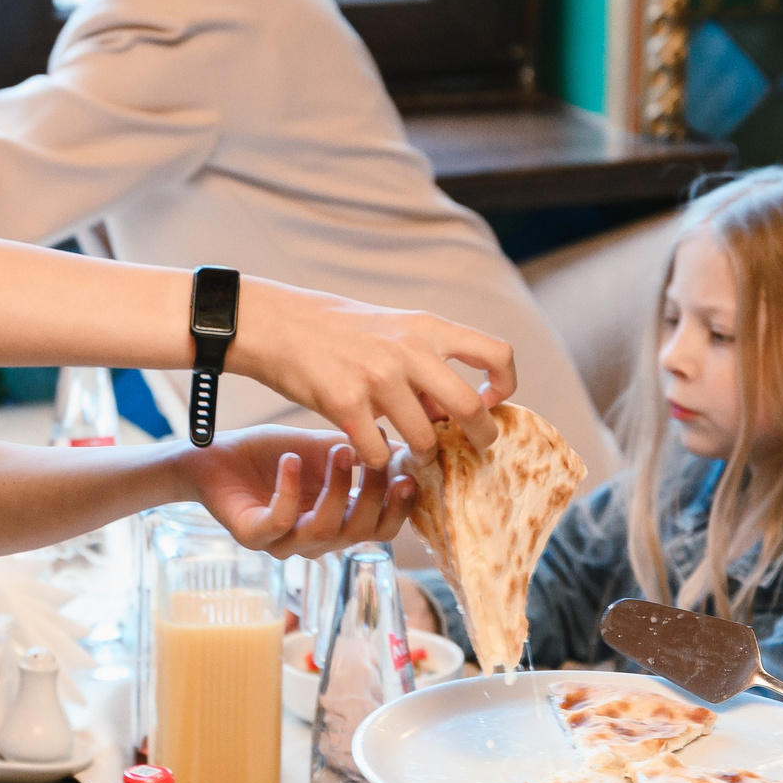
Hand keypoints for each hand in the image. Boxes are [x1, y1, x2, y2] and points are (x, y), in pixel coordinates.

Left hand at [181, 429, 416, 557]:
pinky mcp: (253, 536)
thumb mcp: (322, 447)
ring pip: (324, 530)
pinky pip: (280, 522)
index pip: (380, 529)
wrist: (214, 455)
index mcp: (338, 521)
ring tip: (339, 450)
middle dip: (374, 496)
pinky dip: (289, 491)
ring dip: (337, 489)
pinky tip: (291, 460)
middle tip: (377, 457)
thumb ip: (360, 451)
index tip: (410, 476)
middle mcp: (315, 539)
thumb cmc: (271, 454)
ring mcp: (284, 543)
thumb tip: (407, 447)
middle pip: (358, 533)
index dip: (398, 508)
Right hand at [230, 280, 515, 466]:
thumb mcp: (392, 330)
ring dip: (421, 456)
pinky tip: (367, 449)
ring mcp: (377, 377)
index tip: (490, 401)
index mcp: (427, 328)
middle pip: (470, 408)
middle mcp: (408, 350)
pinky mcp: (345, 403)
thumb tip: (453, 413)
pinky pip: (379, 453)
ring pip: (425, 441)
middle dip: (479, 437)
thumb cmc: (338, 330)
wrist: (278, 323)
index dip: (504, 385)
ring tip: (408, 452)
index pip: (497, 353)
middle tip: (471, 448)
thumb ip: (426, 365)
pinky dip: (377, 459)